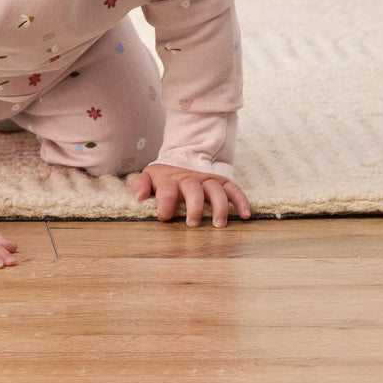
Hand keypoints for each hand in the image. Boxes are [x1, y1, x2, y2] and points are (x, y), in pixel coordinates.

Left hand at [131, 162, 250, 227]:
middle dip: (194, 207)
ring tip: (219, 224)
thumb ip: (141, 185)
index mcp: (169, 180)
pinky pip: (233, 189)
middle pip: (193, 190)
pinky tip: (245, 214)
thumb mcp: (149, 177)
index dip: (165, 205)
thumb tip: (138, 196)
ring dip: (219, 207)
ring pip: (216, 190)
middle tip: (192, 224)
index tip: (164, 217)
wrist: (183, 158)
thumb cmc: (164, 177)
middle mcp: (190, 180)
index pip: (167, 191)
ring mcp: (207, 180)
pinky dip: (240, 200)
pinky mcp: (221, 182)